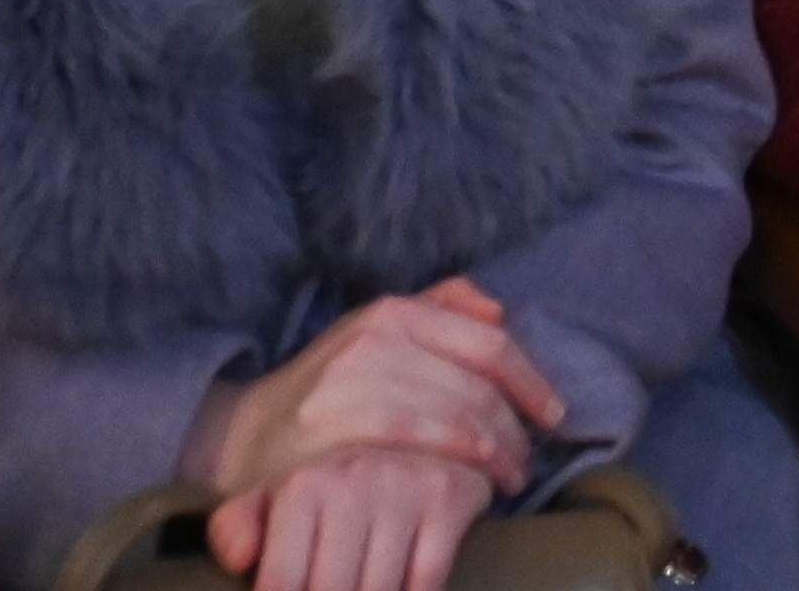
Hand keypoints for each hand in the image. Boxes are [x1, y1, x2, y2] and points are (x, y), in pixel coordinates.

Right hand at [191, 279, 559, 511]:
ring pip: (454, 417)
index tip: (552, 416)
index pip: (488, 345)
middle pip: (476, 387)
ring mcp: (351, 386)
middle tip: (527, 462)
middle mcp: (373, 340)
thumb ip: (440, 307)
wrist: (246, 436)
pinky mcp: (334, 433)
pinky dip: (457, 467)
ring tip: (508, 480)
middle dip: (515, 429)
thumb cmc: (330, 389)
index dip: (530, 383)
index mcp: (393, 312)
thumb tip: (499, 310)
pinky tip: (471, 490)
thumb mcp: (378, 332)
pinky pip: (419, 447)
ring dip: (495, 454)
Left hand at [215, 441, 494, 590]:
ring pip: (380, 589)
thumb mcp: (276, 499)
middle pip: (331, 590)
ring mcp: (405, 486)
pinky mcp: (450, 497)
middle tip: (334, 586)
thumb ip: (236, 528)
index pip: (282, 581)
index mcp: (302, 485)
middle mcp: (352, 479)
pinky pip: (427, 579)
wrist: (411, 429)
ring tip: (358, 583)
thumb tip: (238, 558)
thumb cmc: (332, 485)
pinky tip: (398, 584)